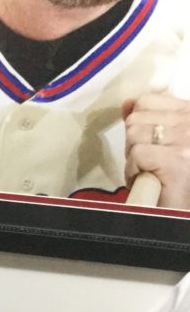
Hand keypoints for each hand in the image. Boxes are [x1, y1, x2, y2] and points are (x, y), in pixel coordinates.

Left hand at [122, 93, 189, 208]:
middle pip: (136, 120)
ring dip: (133, 159)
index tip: (147, 143)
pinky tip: (147, 179)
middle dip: (133, 144)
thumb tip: (127, 104)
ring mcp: (185, 140)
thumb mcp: (165, 140)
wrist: (182, 209)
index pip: (147, 101)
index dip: (137, 124)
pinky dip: (133, 170)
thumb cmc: (176, 176)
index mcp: (189, 112)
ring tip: (148, 171)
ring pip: (134, 136)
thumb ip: (148, 119)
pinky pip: (137, 154)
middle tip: (147, 162)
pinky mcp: (176, 161)